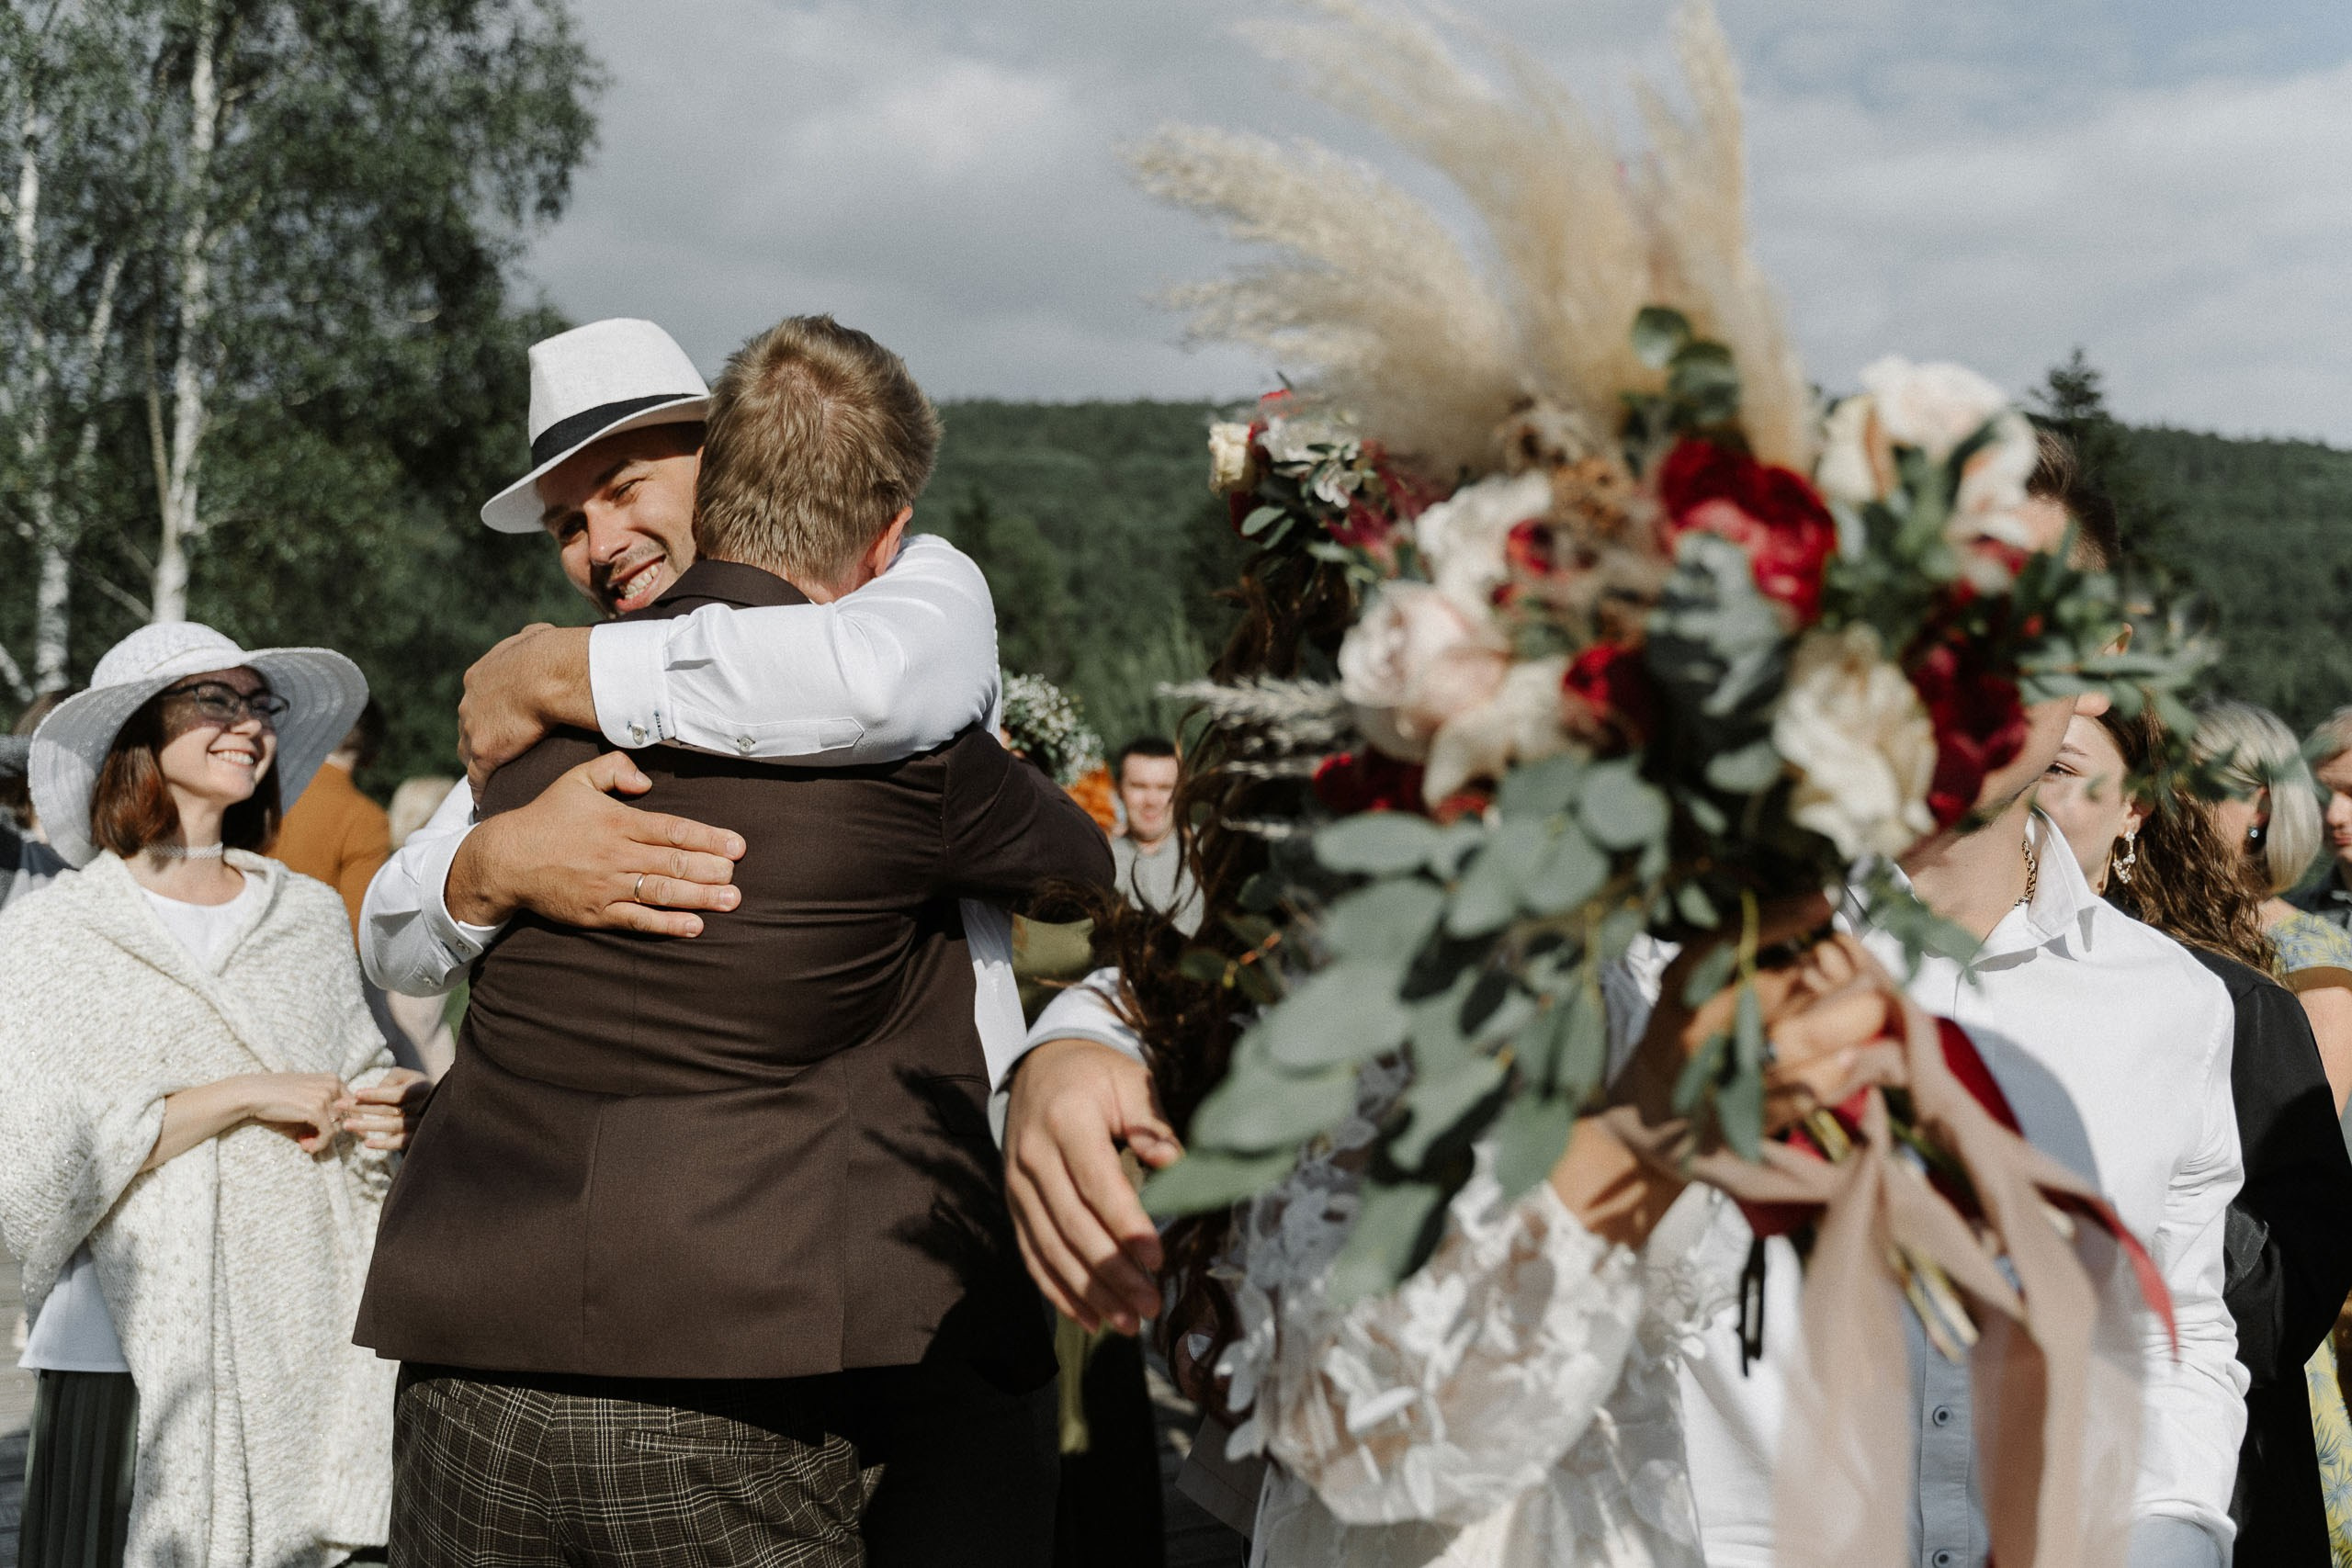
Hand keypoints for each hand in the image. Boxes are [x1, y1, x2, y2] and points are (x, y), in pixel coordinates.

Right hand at [241, 1072, 349, 1153]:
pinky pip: (328, 1134)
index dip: (344, 1122)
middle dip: (331, 1132)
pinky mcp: (316, 1109)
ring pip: (338, 1126)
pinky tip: (307, 1148)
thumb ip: (325, 1113)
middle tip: (310, 1142)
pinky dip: (319, 1144)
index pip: (352, 1105)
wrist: (253, 1094)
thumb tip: (344, 1134)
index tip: (329, 1134)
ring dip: (322, 1140)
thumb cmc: (278, 1099)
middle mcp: (332, 1085)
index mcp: (332, 1079)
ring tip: (305, 1144)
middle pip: (346, 1117)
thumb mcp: (306, 1101)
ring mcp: (325, 1096)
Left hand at [337, 1069, 432, 1151]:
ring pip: (392, 1126)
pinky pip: (400, 1143)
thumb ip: (389, 1080)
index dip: (376, 1094)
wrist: (437, 1104)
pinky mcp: (418, 1138)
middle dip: (362, 1108)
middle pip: (389, 1110)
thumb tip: (374, 1093)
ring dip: (367, 1126)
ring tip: (346, 1125)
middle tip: (339, 1106)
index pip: (397, 1094)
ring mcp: (421, 1124)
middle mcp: (424, 1107)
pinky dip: (384, 1144)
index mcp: (422, 1088)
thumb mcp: (405, 1075)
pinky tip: (366, 1143)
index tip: (356, 1094)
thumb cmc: (413, 1085)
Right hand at [446, 751, 744, 934]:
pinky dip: (667, 924)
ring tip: (731, 900)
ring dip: (699, 897)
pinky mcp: (597, 912)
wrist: (506, 858)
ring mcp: (607, 886)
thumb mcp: (577, 779)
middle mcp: (617, 854)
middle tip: (738, 874)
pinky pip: (637, 920)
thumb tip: (647, 780)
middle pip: (673, 862)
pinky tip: (694, 927)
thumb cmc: (547, 817)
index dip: (708, 838)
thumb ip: (615, 769)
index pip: (673, 830)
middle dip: (711, 869)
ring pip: (661, 891)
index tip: (738, 846)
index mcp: (618, 821)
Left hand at [459, 623, 594, 789]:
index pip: (477, 701)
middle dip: (479, 736)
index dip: (488, 712)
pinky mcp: (485, 751)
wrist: (550, 673)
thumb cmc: (550, 653)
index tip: (500, 720)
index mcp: (480, 676)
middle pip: (468, 726)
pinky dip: (481, 788)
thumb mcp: (537, 636)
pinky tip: (485, 800)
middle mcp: (469, 702)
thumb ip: (531, 640)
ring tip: (492, 777)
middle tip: (496, 749)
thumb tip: (540, 635)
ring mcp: (473, 728)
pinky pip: (477, 777)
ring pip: (469, 751)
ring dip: (478, 762)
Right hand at [1003, 1037, 1182, 1335]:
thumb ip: (1153, 1125)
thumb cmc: (1096, 1074)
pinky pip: (1031, 1254)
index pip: (1096, 1184)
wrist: (1040, 1063)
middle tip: (1149, 1305)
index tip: (1157, 1259)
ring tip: (1126, 1322)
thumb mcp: (1131, 1082)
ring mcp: (1016, 1183)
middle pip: (1071, 1226)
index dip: (1126, 1225)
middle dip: (1111, 1272)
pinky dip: (1057, 1290)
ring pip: (1049, 1249)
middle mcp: (1033, 1156)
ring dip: (1087, 1291)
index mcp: (1066, 1120)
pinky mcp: (1013, 1203)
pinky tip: (1088, 1317)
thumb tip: (1177, 1166)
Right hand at [1616, 897, 1898, 1137]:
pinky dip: (1834, 1072)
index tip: (1823, 901)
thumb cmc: (1690, 1032)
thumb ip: (1740, 956)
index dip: (1779, 919)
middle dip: (1828, 972)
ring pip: (1792, 1041)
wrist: (1656, 1115)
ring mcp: (1719, 1074)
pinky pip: (1799, 1091)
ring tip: (1877, 1008)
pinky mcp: (1745, 1115)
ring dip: (1844, 1023)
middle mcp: (1697, 1027)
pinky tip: (1857, 1055)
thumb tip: (1811, 913)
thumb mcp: (1694, 986)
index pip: (1728, 942)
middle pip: (1769, 989)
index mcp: (1683, 986)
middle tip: (1868, 964)